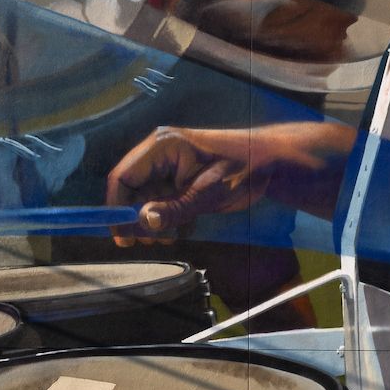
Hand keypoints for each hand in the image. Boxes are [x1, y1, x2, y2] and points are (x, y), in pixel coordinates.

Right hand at [104, 122, 352, 245]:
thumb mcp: (208, 194)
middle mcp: (160, 152)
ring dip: (151, 220)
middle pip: (131, 189)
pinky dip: (165, 216)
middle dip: (135, 217)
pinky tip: (179, 230)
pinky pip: (160, 198)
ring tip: (167, 238)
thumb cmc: (244, 169)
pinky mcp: (179, 177)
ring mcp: (169, 164)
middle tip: (148, 243)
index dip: (117, 207)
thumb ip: (174, 209)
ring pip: (145, 197)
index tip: (121, 236)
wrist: (272, 162)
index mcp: (162, 146)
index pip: (123, 176)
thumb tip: (143, 222)